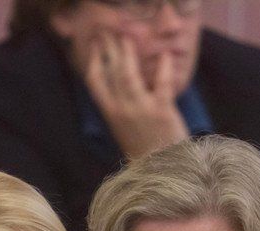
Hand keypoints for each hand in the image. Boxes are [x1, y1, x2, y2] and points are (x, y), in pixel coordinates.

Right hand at [84, 32, 188, 158]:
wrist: (161, 170)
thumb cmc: (144, 149)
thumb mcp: (123, 129)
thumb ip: (120, 107)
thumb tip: (120, 83)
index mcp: (110, 114)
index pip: (95, 82)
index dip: (94, 60)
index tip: (96, 45)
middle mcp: (121, 109)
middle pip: (111, 72)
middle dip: (110, 48)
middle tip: (111, 31)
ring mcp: (141, 109)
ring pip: (129, 74)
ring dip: (128, 53)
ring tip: (129, 37)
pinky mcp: (162, 111)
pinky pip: (161, 83)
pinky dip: (163, 67)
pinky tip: (164, 55)